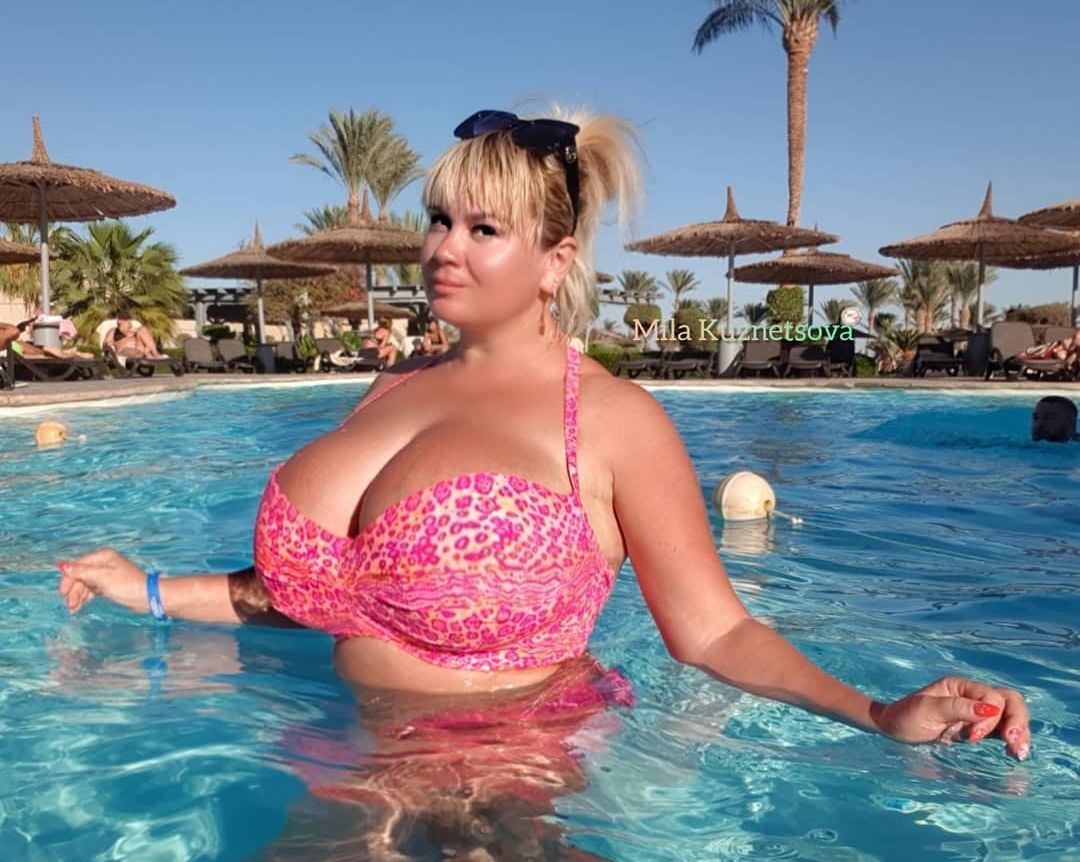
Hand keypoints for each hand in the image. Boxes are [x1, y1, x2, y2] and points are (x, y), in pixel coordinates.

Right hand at [57, 548, 149, 614]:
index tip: (62, 593)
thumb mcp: (102, 577)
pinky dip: (85, 598)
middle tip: (70, 605)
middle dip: (74, 590)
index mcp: (103, 557)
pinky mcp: (109, 586)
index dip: (68, 578)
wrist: (146, 597)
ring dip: (78, 596)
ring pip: (85, 584)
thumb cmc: (126, 584)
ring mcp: (106, 575)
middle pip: (80, 576)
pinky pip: (92, 590)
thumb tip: (62, 565)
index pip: (78, 565)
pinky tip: (79, 607)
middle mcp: (103, 564)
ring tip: (74, 609)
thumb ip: (82, 571)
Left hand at [874, 675, 1030, 760]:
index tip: (972, 737)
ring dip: (1020, 732)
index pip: (992, 696)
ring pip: (1012, 715)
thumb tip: (990, 710)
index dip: (990, 718)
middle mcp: (973, 696)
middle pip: (1010, 701)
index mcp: (960, 686)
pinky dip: (1013, 739)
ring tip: (1019, 753)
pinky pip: (1004, 729)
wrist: (893, 729)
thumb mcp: (926, 710)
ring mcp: (977, 712)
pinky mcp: (979, 728)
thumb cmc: (905, 716)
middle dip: (1018, 722)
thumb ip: (957, 708)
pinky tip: (1014, 753)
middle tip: (1014, 746)